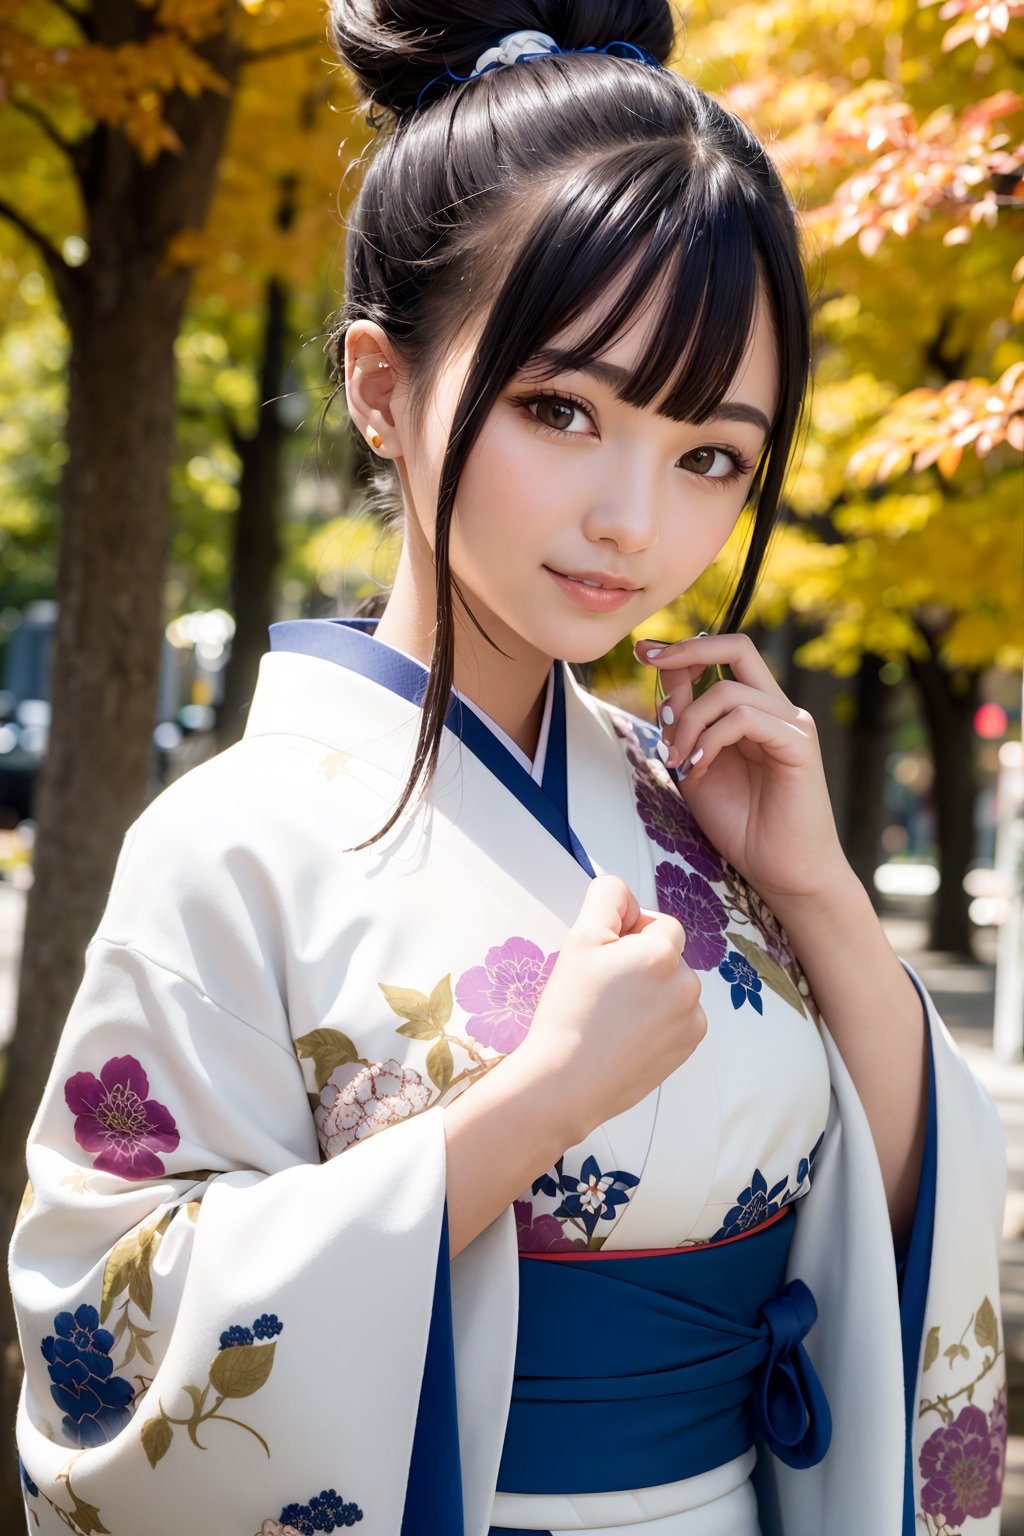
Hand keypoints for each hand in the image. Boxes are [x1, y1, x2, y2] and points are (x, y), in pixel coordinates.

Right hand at [517, 874, 706, 1146]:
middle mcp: (687, 985)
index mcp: (663, 954)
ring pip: (673, 987)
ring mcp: (691, 1020)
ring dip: (651, 991)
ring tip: (613, 1015)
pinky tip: (626, 1035)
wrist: (566, 1082)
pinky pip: (679, 1019)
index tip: (604, 958)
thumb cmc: (569, 1011)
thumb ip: (606, 898)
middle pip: (668, 955)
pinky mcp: (687, 1048)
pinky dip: (658, 1021)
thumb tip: (626, 894)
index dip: (629, 934)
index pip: (658, 923)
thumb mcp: (579, 938)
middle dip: (641, 963)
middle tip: (603, 988)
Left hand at [635, 633, 850, 908]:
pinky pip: (746, 719)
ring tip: (678, 760)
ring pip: (728, 691)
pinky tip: (699, 766)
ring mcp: (791, 724)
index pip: (724, 656)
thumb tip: (664, 675)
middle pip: (738, 647)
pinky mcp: (799, 744)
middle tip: (647, 660)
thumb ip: (683, 723)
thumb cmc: (741, 823)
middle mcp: (776, 708)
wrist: (780, 871)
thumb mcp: (695, 764)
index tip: (642, 651)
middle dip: (686, 650)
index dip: (683, 649)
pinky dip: (712, 739)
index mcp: (754, 710)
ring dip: (688, 722)